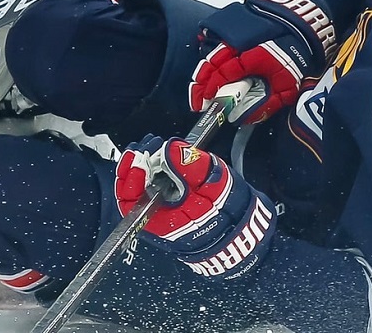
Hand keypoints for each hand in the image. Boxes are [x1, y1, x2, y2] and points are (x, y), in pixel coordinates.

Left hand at [114, 135, 275, 276]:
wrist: (242, 228)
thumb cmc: (229, 212)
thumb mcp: (215, 188)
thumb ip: (192, 168)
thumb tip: (170, 148)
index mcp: (161, 220)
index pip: (129, 201)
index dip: (130, 179)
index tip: (141, 160)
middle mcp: (156, 216)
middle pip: (130, 189)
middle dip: (136, 163)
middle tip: (149, 143)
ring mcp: (160, 207)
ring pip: (140, 183)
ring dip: (144, 161)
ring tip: (155, 144)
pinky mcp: (168, 198)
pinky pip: (152, 181)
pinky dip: (154, 164)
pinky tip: (162, 151)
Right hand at [191, 0, 337, 123]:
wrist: (301, 27)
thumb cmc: (294, 56)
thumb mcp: (287, 87)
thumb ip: (266, 104)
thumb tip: (245, 117)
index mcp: (251, 59)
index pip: (223, 75)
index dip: (211, 90)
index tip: (205, 102)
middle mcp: (239, 47)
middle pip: (211, 65)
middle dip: (200, 84)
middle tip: (197, 99)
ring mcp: (236, 39)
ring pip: (211, 55)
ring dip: (203, 73)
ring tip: (200, 88)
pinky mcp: (236, 34)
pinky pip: (217, 47)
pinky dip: (210, 60)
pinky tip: (208, 70)